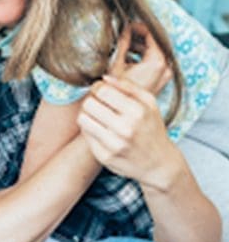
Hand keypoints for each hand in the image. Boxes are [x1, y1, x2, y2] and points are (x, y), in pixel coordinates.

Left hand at [77, 75, 179, 190]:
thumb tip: (104, 78)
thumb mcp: (149, 103)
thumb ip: (128, 86)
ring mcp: (113, 144)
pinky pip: (85, 135)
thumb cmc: (152, 128)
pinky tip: (101, 130)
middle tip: (99, 103)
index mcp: (137, 111)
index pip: (102, 91)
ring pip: (82, 119)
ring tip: (98, 115)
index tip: (101, 90)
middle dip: (92, 100)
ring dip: (87, 114)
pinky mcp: (103, 156)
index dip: (98, 88)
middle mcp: (125, 128)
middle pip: (88, 104)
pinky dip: (90, 129)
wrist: (158, 163)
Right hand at [108, 22, 171, 93]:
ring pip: (154, 53)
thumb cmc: (117, 91)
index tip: (127, 25)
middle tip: (124, 33)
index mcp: (157, 61)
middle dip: (138, 37)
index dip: (139, 27)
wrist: (120, 112)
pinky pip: (154, 62)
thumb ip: (123, 43)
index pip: (152, 34)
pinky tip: (127, 57)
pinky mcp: (160, 80)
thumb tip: (125, 29)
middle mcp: (165, 68)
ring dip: (139, 47)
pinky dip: (142, 57)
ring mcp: (164, 75)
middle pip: (154, 43)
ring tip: (123, 45)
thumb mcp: (117, 63)